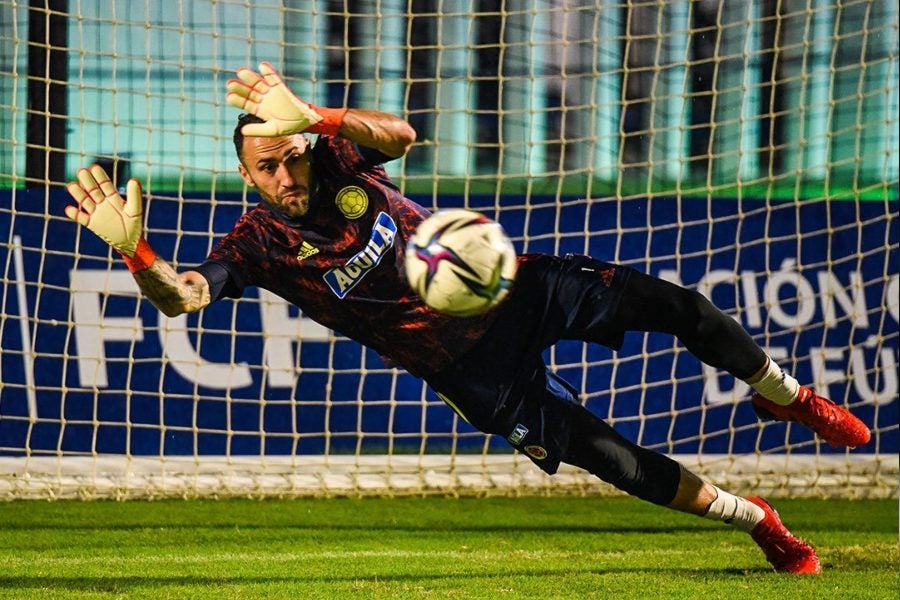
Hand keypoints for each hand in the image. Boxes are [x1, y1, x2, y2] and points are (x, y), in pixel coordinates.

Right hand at [65, 164, 144, 256]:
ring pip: (85, 201)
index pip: (105, 184)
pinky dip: (75, 214)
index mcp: (113, 197)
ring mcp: (96, 212)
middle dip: (87, 181)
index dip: (100, 176)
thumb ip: (134, 195)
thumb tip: (134, 179)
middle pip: (92, 190)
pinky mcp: (91, 224)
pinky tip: (69, 209)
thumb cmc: (134, 224)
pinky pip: (81, 218)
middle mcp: (102, 203)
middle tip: (81, 171)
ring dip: (78, 194)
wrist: (130, 242)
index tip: (94, 167)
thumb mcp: (135, 209)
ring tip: (72, 185)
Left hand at [225, 61, 344, 135]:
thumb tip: (242, 131)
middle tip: (229, 83)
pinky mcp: (281, 87)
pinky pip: (274, 78)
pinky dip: (268, 72)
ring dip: (250, 77)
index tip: (228, 96)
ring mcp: (272, 92)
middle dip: (240, 88)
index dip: (237, 100)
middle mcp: (264, 100)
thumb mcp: (273, 130)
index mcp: (260, 110)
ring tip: (241, 72)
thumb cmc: (290, 126)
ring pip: (258, 83)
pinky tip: (262, 65)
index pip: (246, 103)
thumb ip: (258, 130)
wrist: (305, 120)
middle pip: (249, 92)